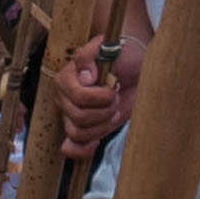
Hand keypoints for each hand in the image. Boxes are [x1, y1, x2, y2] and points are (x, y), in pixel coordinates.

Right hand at [54, 37, 133, 158]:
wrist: (134, 68)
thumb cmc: (122, 55)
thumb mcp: (110, 49)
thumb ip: (91, 55)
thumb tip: (85, 78)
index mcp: (67, 77)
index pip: (78, 97)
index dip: (100, 97)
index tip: (114, 88)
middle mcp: (65, 97)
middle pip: (78, 118)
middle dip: (104, 112)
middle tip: (116, 99)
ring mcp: (72, 114)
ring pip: (77, 133)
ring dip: (101, 126)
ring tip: (113, 112)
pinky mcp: (83, 128)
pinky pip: (70, 147)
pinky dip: (80, 150)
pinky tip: (95, 144)